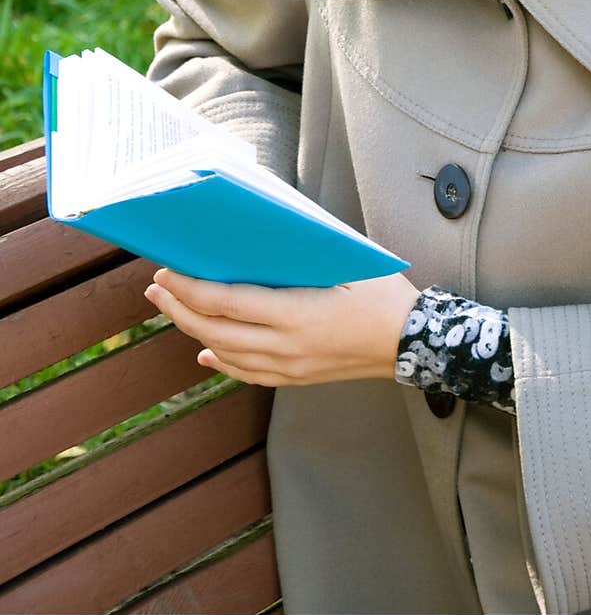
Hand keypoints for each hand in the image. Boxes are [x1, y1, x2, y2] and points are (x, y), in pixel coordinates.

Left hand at [143, 267, 419, 386]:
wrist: (411, 340)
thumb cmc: (380, 291)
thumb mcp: (342, 263)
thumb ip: (297, 254)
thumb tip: (254, 237)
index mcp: (295, 313)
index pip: (225, 303)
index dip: (189, 289)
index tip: (166, 272)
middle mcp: (286, 346)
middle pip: (215, 330)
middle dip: (179, 308)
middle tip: (156, 289)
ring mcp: (290, 367)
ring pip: (227, 354)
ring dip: (194, 331)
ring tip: (174, 310)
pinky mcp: (297, 378)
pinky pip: (248, 373)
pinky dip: (222, 361)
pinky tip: (206, 350)